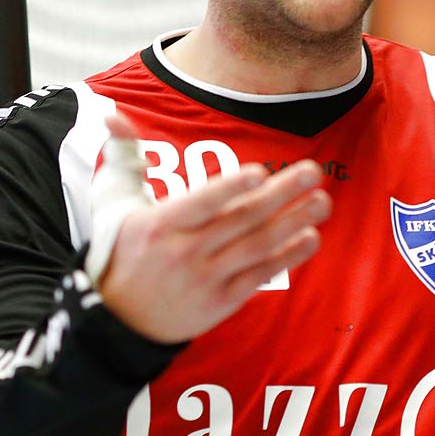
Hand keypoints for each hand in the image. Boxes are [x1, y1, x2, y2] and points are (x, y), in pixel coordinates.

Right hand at [95, 114, 330, 343]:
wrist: (115, 321)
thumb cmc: (118, 250)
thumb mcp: (113, 202)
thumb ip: (123, 155)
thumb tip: (112, 114)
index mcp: (160, 224)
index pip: (201, 203)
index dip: (230, 188)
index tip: (259, 172)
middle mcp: (185, 252)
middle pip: (240, 220)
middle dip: (280, 195)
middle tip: (312, 172)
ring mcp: (205, 279)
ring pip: (256, 247)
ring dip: (293, 223)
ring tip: (322, 202)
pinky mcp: (220, 302)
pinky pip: (259, 276)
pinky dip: (286, 258)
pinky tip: (310, 238)